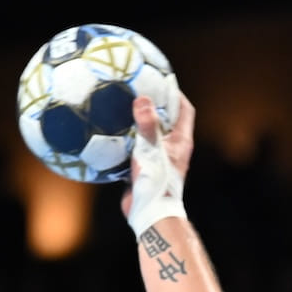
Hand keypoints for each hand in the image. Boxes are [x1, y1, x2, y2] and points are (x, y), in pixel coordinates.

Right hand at [123, 87, 193, 225]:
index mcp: (181, 141)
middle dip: (154, 103)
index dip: (175, 93)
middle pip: (166, 119)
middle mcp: (173, 148)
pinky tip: (107, 131)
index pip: (184, 110)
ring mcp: (160, 159)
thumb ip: (147, 125)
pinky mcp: (145, 168)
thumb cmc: (156, 180)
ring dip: (137, 121)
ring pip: (149, 134)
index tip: (161, 79)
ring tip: (119, 105)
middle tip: (135, 88)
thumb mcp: (151, 149)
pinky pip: (135, 147)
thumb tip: (143, 99)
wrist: (150, 212)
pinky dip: (124, 138)